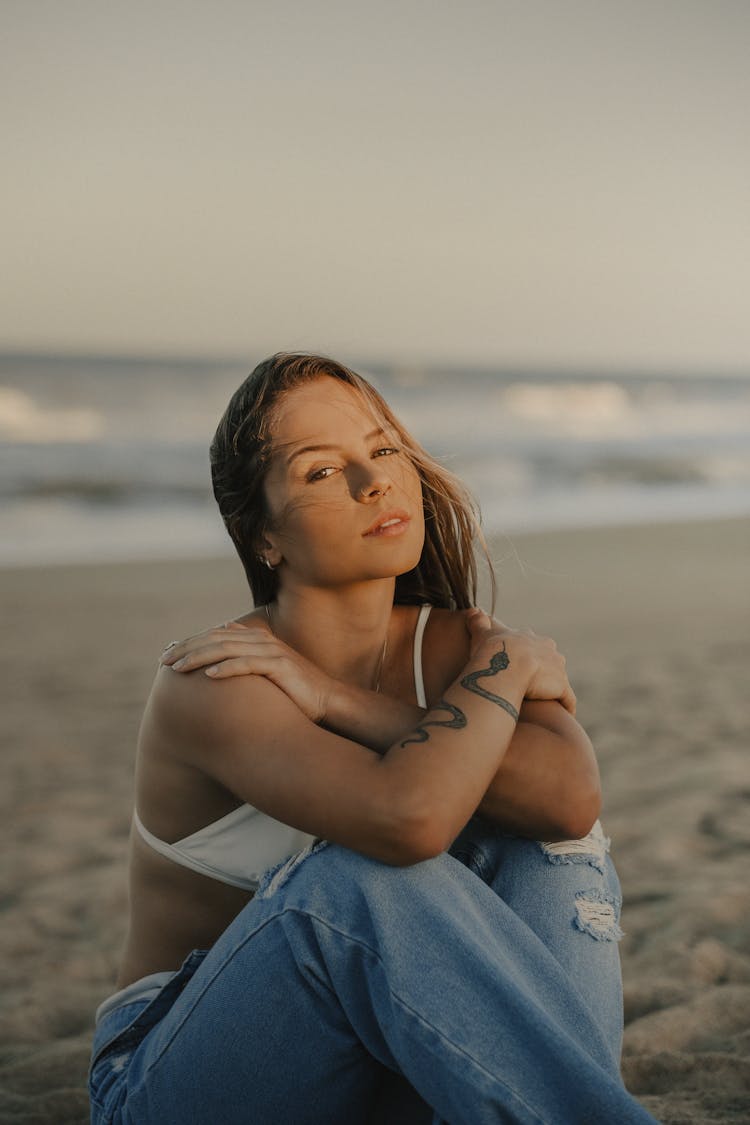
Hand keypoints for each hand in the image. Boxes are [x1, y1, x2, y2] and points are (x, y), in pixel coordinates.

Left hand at [160, 620, 332, 722]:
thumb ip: (244, 656)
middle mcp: (262, 640)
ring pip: (227, 649)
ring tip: (178, 669)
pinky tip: (209, 677)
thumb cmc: (292, 692)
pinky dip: (226, 668)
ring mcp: (271, 651)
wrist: (327, 701)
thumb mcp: (265, 672)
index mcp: (256, 639)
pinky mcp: (280, 666)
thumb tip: (222, 640)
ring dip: (199, 657)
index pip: (214, 636)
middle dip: (187, 649)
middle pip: (215, 639)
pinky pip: (248, 664)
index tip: (166, 656)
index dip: (189, 643)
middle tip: (164, 662)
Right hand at [464, 609, 575, 713]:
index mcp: (533, 639)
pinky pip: (567, 699)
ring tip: (545, 703)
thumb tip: (472, 610)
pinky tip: (562, 714)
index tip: (522, 667)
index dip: (528, 657)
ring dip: (554, 689)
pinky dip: (566, 706)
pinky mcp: (561, 687)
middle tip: (533, 686)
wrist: (507, 666)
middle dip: (545, 672)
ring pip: (559, 680)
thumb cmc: (492, 651)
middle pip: (552, 661)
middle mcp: (550, 651)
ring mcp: (558, 669)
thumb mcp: (483, 634)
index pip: (535, 647)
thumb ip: (479, 622)